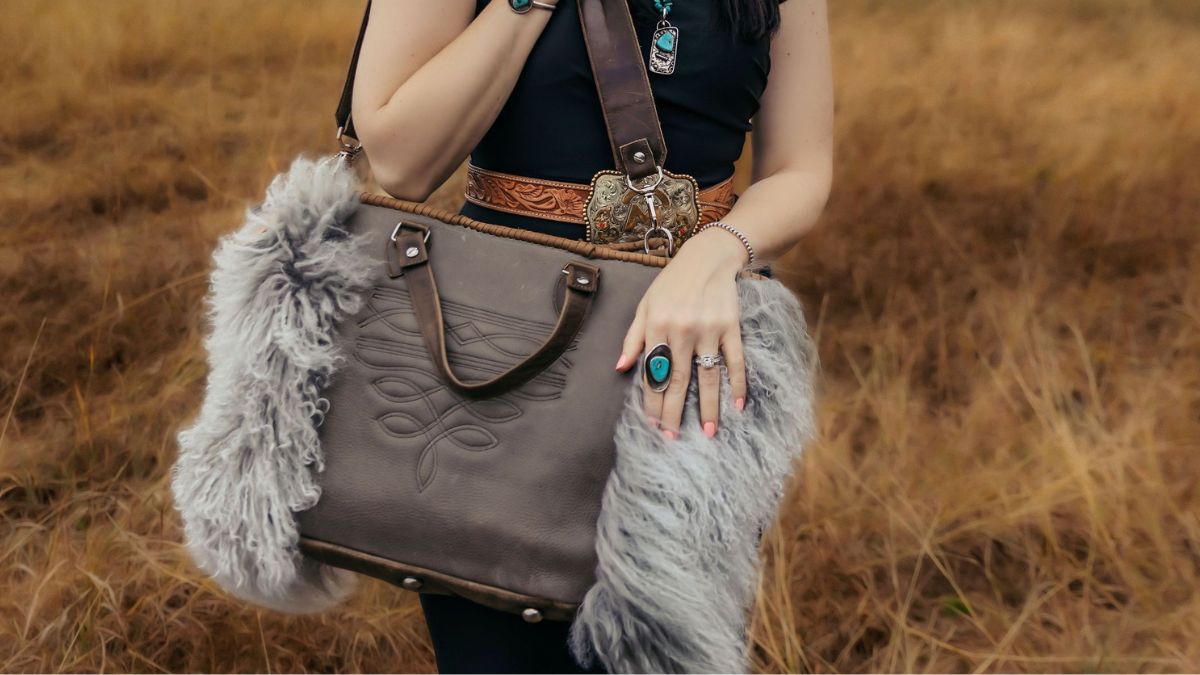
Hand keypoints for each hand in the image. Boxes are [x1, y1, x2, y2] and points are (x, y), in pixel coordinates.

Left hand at [614, 226, 749, 439]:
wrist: (708, 257)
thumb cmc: (671, 284)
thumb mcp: (645, 305)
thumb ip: (633, 337)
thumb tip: (620, 368)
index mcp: (657, 327)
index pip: (652, 373)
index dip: (651, 400)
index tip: (651, 423)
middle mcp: (681, 331)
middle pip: (676, 380)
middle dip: (673, 412)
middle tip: (672, 437)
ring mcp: (708, 330)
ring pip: (707, 376)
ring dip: (707, 407)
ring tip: (707, 433)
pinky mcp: (731, 327)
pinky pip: (735, 361)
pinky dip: (737, 384)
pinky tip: (737, 406)